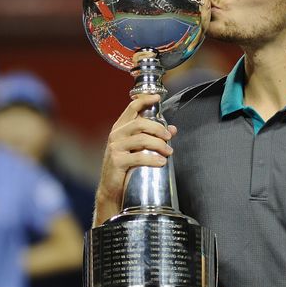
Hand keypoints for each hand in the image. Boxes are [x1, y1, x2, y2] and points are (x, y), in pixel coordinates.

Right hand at [93, 94, 177, 225]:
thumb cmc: (127, 166)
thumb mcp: (139, 148)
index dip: (144, 100)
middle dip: (158, 128)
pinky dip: (153, 159)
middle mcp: (116, 134)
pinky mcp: (117, 161)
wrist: (112, 189)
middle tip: (169, 137)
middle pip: (140, 123)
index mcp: (121, 128)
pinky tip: (161, 162)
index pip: (132, 108)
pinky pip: (138, 157)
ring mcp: (115, 148)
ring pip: (141, 139)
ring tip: (169, 152)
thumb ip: (154, 137)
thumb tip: (173, 129)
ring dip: (159, 145)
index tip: (157, 97)